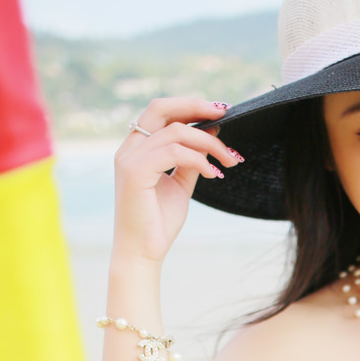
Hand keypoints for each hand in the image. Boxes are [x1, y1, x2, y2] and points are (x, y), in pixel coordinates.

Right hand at [111, 96, 242, 265]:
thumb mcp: (180, 184)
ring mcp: (129, 159)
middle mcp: (129, 148)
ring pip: (175, 132)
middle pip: (161, 107)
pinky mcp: (134, 172)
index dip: (190, 106)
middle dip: (196, 106)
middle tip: (225, 112)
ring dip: (209, 143)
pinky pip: (173, 151)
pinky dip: (199, 159)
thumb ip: (191, 159)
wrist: (143, 253)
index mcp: (137, 148)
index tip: (220, 112)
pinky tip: (214, 174)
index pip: (162, 113)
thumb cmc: (159, 222)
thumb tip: (212, 134)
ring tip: (229, 159)